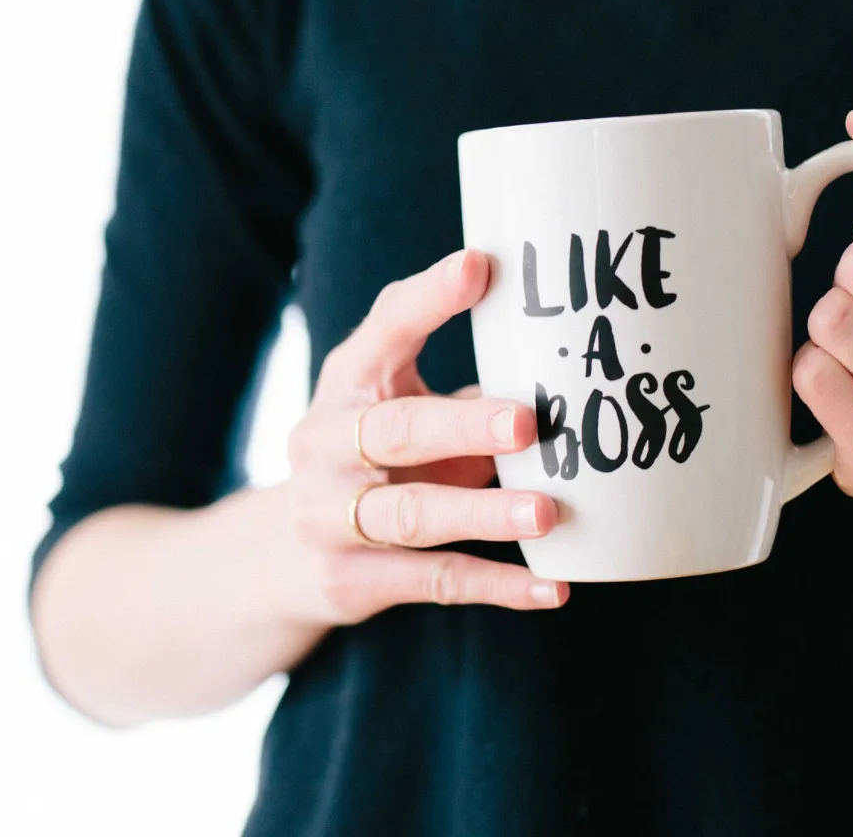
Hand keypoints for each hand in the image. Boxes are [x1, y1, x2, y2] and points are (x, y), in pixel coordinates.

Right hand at [273, 249, 568, 626]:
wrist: (288, 552)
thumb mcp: (399, 403)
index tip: (480, 266)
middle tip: (526, 423)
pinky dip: (496, 586)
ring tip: (547, 513)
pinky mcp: (350, 580)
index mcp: (347, 382)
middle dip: (462, 427)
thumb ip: (463, 385)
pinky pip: (432, 581)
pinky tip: (552, 588)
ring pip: (413, 515)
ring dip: (483, 513)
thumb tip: (564, 362)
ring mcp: (328, 516)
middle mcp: (325, 443)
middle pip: (395, 431)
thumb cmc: (375, 456)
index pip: (385, 329)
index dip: (429, 298)